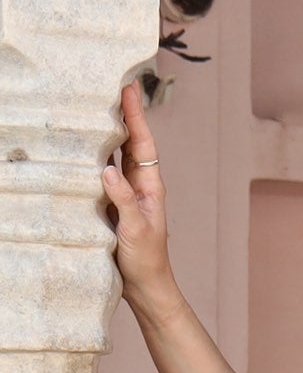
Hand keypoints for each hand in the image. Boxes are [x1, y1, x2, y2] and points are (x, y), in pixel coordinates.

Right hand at [102, 81, 179, 316]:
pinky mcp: (111, 205)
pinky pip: (101, 174)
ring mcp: (124, 193)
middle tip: (109, 85)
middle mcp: (138, 185)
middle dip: (120, 114)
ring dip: (106, 132)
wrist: (145, 287)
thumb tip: (107, 170)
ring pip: (114, 155)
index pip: (143, 142)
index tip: (128, 88)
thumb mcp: (136, 229)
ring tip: (93, 106)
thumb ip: (123, 200)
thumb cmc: (146, 260)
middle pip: (128, 142)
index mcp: (149, 186)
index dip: (135, 115)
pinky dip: (93, 157)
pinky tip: (82, 146)